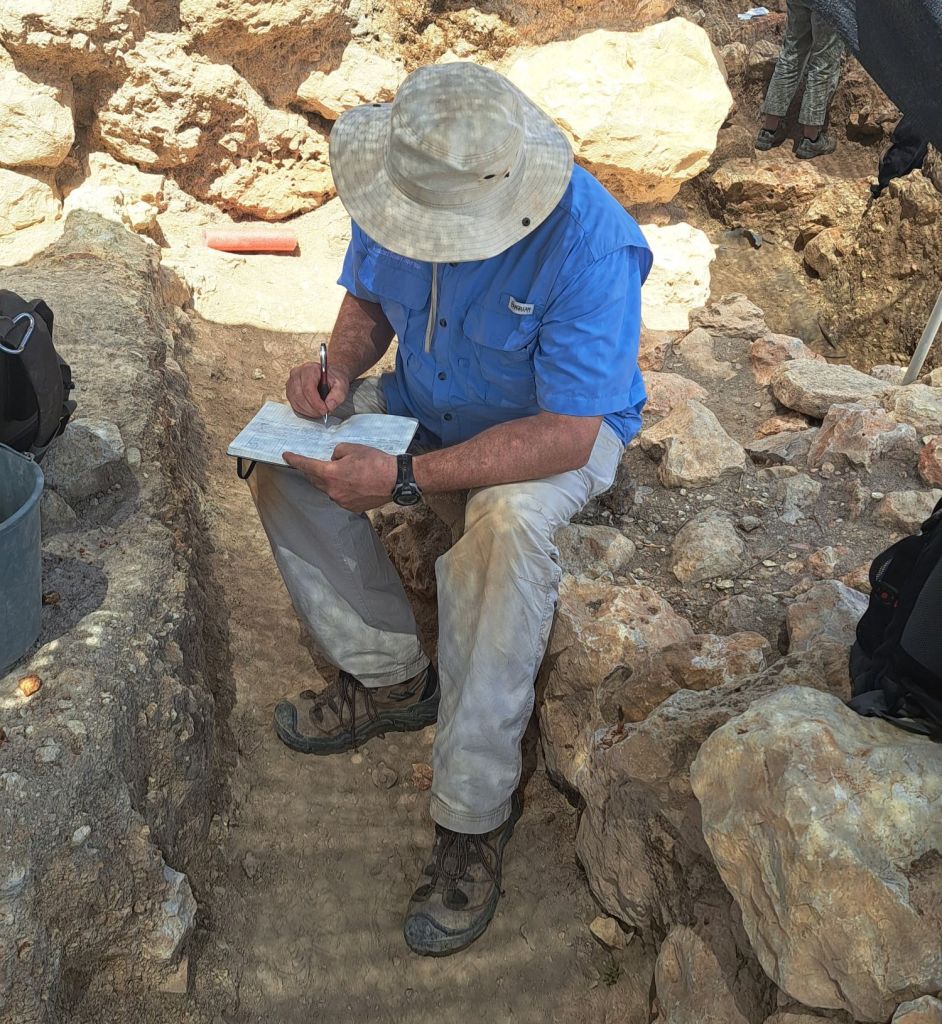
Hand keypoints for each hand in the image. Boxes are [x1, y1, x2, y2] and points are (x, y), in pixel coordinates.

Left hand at [282, 443, 397, 512]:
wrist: (395, 480)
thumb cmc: (376, 462)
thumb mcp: (352, 448)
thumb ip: (337, 452)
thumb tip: (334, 459)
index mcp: (330, 474)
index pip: (306, 466)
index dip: (294, 460)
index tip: (286, 456)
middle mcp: (332, 490)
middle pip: (314, 480)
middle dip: (312, 471)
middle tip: (313, 464)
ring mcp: (342, 501)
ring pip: (328, 489)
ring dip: (330, 481)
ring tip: (345, 472)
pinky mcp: (351, 507)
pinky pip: (340, 496)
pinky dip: (342, 489)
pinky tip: (354, 483)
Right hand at [285, 362, 349, 419]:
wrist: (328, 376)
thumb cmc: (333, 379)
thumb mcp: (341, 385)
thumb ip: (338, 395)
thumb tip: (329, 406)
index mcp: (310, 369)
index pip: (308, 388)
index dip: (316, 402)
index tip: (325, 410)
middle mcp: (297, 374)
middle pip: (300, 396)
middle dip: (312, 409)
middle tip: (323, 413)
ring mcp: (291, 383)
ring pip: (296, 402)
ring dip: (308, 411)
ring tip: (320, 412)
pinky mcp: (289, 392)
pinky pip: (294, 406)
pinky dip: (304, 411)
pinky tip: (313, 411)